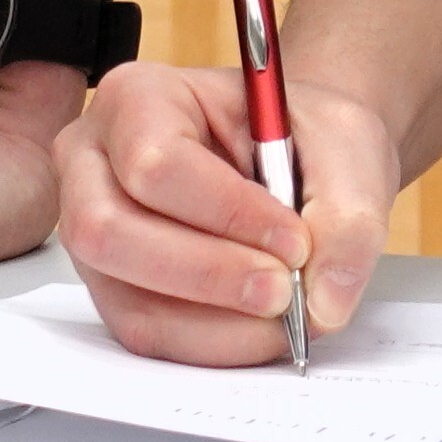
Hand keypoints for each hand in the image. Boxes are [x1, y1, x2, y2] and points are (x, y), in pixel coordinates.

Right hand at [56, 59, 399, 363]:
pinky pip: (146, 335)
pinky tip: (259, 326)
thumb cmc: (305, 137)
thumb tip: (323, 304)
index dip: (227, 212)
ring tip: (283, 312)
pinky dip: (212, 344)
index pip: (156, 163)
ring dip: (217, 325)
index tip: (296, 239)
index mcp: (138, 97)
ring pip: (128, 300)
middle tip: (284, 290)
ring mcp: (93, 233)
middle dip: (208, 274)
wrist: (301, 162)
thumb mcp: (345, 145)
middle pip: (111, 234)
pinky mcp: (115, 290)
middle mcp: (94, 164)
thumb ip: (348, 218)